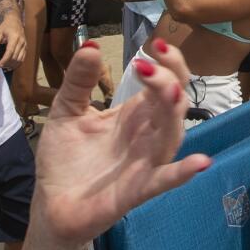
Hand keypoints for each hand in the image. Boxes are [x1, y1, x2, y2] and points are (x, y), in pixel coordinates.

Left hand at [0, 22, 27, 68]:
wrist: (15, 21)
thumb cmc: (5, 27)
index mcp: (14, 38)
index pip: (10, 52)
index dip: (4, 60)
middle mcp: (21, 42)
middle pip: (15, 58)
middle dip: (6, 64)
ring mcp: (25, 46)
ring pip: (19, 60)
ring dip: (11, 66)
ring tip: (3, 67)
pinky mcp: (25, 48)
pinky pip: (22, 59)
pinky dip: (16, 64)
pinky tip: (9, 66)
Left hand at [29, 41, 210, 247]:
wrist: (50, 205)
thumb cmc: (65, 159)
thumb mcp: (66, 111)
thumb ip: (79, 80)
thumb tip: (91, 46)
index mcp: (134, 115)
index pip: (165, 84)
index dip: (168, 64)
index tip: (155, 45)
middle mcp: (146, 136)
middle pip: (174, 103)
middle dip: (169, 79)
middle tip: (148, 64)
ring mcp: (144, 163)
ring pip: (172, 135)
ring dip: (174, 113)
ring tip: (169, 91)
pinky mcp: (135, 191)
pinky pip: (164, 181)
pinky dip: (183, 172)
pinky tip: (200, 163)